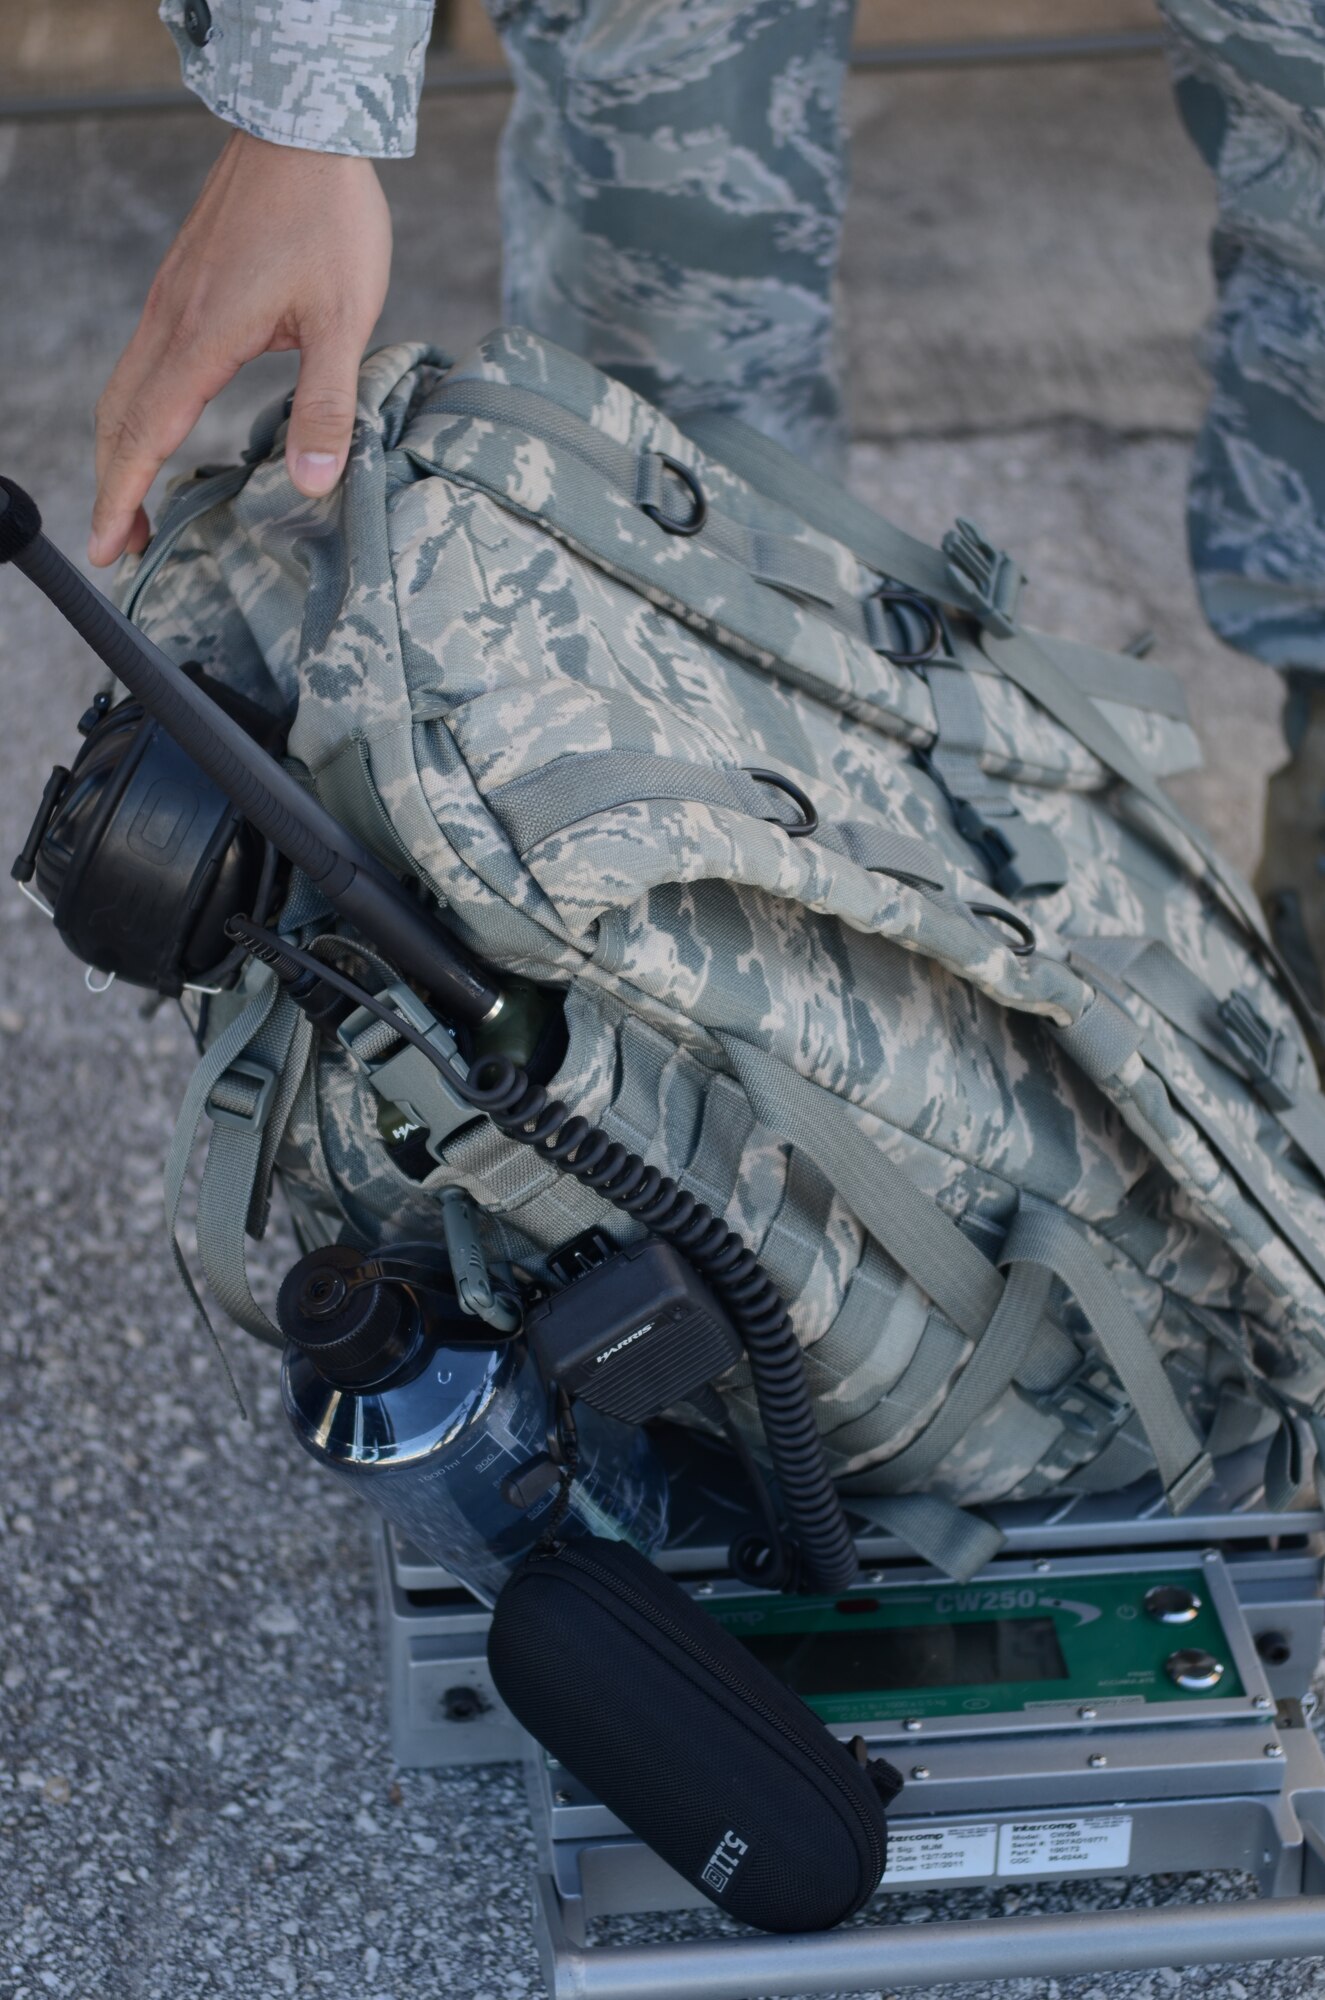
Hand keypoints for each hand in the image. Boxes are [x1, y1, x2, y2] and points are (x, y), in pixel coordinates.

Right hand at [90, 129, 391, 565]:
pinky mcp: (183, 285)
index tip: (106, 547)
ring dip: (122, 450)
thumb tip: (314, 482)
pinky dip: (136, 410)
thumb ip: (327, 405)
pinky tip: (160, 428)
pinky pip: (142, 361)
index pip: (146, 436)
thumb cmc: (328, 218)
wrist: (303, 128)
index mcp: (203, 338)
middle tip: (121, 545)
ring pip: (124, 389)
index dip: (122, 497)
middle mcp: (171, 321)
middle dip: (115, 486)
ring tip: (135, 501)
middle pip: (120, 419)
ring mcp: (171, 300)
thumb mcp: (344, 320)